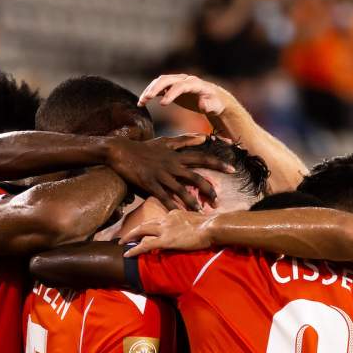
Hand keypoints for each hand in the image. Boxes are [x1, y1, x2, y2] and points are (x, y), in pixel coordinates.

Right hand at [106, 134, 230, 211]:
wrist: (120, 150)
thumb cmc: (144, 147)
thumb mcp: (165, 142)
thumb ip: (185, 141)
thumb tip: (203, 138)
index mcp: (177, 155)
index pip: (202, 158)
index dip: (218, 163)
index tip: (232, 169)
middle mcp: (172, 164)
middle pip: (195, 177)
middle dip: (208, 189)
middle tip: (218, 200)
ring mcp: (160, 174)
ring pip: (181, 190)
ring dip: (192, 202)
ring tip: (201, 212)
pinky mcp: (149, 183)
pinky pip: (163, 197)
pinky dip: (171, 206)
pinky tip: (178, 214)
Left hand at [122, 209, 210, 256]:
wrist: (212, 226)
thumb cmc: (211, 225)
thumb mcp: (198, 221)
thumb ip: (191, 224)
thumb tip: (193, 229)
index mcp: (174, 214)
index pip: (158, 220)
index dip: (151, 226)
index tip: (146, 231)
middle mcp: (166, 219)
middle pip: (146, 223)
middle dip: (134, 230)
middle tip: (124, 236)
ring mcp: (165, 229)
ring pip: (141, 231)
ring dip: (130, 237)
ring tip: (121, 243)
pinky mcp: (165, 240)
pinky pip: (145, 245)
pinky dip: (134, 249)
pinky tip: (126, 254)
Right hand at [138, 74, 230, 116]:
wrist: (213, 99)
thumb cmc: (215, 103)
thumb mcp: (215, 105)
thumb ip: (209, 105)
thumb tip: (202, 104)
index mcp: (195, 83)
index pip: (181, 86)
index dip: (171, 93)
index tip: (162, 104)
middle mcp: (184, 80)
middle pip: (167, 80)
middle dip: (155, 88)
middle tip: (146, 98)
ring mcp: (177, 82)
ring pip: (160, 82)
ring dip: (150, 90)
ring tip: (141, 102)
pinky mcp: (172, 88)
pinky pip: (159, 88)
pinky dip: (150, 94)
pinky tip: (142, 103)